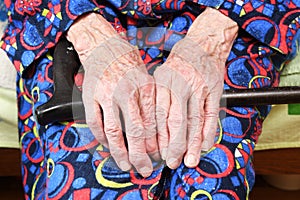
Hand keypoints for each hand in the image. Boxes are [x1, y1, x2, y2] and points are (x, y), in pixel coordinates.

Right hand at [67, 13, 158, 176]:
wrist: (104, 46)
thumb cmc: (128, 64)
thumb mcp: (147, 80)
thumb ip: (150, 105)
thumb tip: (154, 134)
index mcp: (144, 88)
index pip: (152, 123)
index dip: (155, 144)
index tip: (157, 157)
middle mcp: (126, 92)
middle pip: (135, 131)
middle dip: (141, 155)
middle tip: (144, 169)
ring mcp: (106, 94)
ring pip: (114, 132)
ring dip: (120, 153)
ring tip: (126, 165)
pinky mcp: (90, 96)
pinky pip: (95, 124)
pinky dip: (101, 139)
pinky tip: (108, 147)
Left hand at [154, 7, 237, 168]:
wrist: (204, 44)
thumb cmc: (179, 64)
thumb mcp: (161, 76)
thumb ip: (158, 99)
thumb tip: (154, 131)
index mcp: (163, 81)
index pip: (159, 115)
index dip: (158, 137)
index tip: (158, 153)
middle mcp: (180, 84)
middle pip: (176, 121)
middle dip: (174, 145)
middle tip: (172, 162)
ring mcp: (199, 87)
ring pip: (195, 121)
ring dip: (192, 144)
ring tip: (189, 161)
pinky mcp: (215, 90)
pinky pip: (211, 115)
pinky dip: (208, 133)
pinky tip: (204, 147)